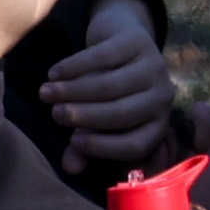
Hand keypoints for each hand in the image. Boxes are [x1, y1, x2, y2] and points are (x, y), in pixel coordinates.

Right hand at [45, 0, 180, 177]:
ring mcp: (154, 67)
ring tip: (46, 94)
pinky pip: (102, 57)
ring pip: (110, 86)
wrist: (118, 40)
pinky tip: (53, 73)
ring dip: (72, 91)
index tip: (73, 142)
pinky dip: (73, 67)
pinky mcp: (138, 41)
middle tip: (55, 115)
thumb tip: (69, 169)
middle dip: (84, 116)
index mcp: (158, 124)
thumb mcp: (96, 121)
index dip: (104, 147)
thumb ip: (85, 146)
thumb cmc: (107, 92)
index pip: (136, 145)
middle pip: (122, 114)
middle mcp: (163, 97)